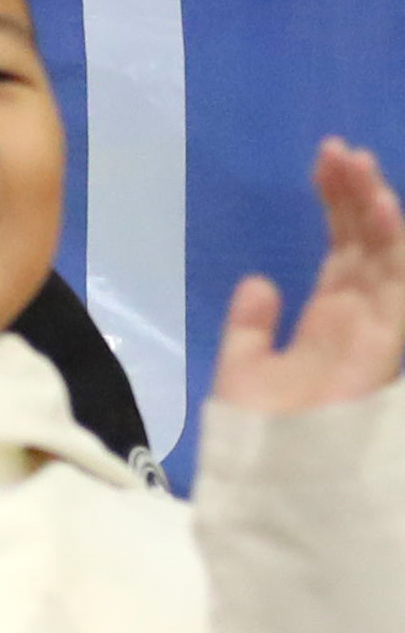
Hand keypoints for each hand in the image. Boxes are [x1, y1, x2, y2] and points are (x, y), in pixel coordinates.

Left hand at [212, 139, 404, 414]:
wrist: (268, 481)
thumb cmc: (256, 437)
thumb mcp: (242, 371)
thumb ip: (250, 327)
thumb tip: (259, 282)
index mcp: (331, 320)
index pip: (344, 248)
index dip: (338, 203)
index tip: (323, 162)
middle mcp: (361, 319)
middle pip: (368, 241)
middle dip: (357, 193)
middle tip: (337, 150)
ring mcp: (377, 331)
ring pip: (389, 254)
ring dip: (377, 207)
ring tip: (357, 165)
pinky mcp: (385, 345)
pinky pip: (399, 287)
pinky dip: (394, 246)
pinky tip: (380, 209)